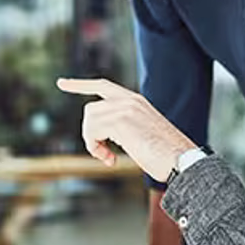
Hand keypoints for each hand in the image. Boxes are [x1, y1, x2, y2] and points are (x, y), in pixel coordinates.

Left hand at [56, 79, 195, 181]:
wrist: (183, 162)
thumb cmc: (167, 156)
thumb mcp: (145, 134)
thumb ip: (126, 126)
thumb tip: (105, 133)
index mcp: (137, 102)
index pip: (103, 85)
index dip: (80, 85)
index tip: (61, 83)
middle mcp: (130, 100)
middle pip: (90, 109)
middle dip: (90, 133)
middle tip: (104, 154)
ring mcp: (125, 108)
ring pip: (89, 120)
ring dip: (93, 143)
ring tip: (109, 157)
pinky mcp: (121, 121)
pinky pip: (91, 131)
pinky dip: (95, 148)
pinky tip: (110, 160)